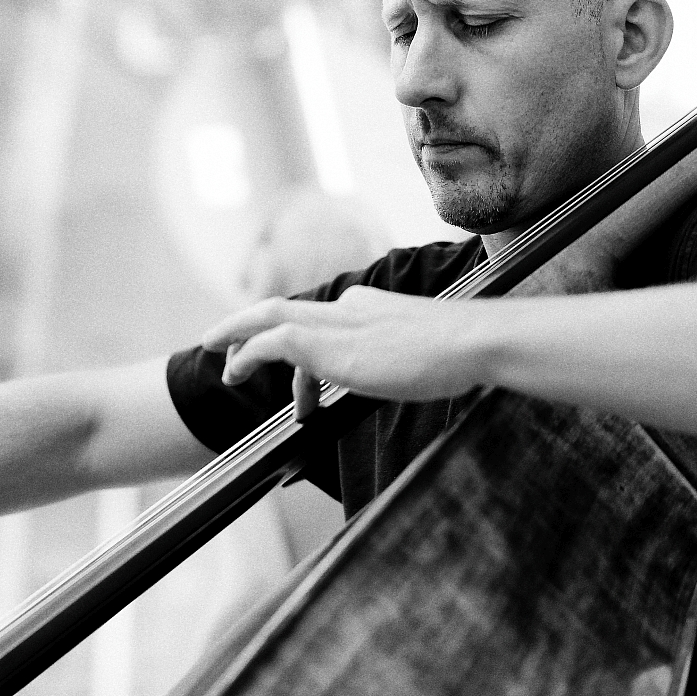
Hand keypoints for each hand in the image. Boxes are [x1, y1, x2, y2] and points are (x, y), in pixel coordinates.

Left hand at [202, 285, 494, 402]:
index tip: (302, 389)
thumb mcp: (429, 352)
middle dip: (249, 325)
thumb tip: (416, 373)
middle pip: (285, 309)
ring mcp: (336, 322)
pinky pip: (272, 341)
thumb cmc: (462, 353)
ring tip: (225, 368)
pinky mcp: (327, 343)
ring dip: (239, 338)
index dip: (303, 354)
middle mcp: (348, 306)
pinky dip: (249, 353)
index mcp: (370, 307)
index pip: (323, 323)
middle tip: (226, 347)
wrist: (470, 341)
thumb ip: (408, 357)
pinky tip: (237, 372)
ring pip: (269, 317)